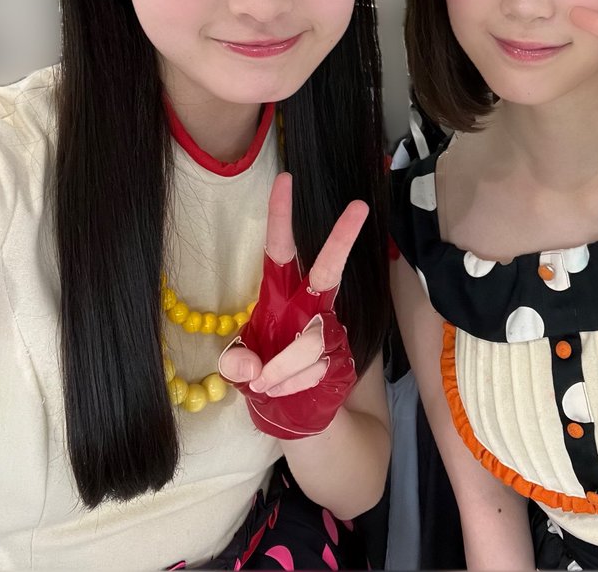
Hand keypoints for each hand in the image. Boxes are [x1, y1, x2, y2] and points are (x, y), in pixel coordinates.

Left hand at [218, 172, 367, 438]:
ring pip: (310, 341)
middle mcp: (310, 306)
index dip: (281, 216)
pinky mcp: (342, 358)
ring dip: (282, 369)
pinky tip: (286, 392)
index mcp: (281, 296)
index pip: (281, 249)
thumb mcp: (238, 370)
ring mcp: (330, 331)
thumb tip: (252, 366)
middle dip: (342, 238)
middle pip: (329, 269)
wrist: (299, 416)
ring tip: (266, 385)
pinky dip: (292, 384)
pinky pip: (316, 368)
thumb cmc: (265, 378)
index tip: (285, 180)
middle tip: (359, 206)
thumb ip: (238, 363)